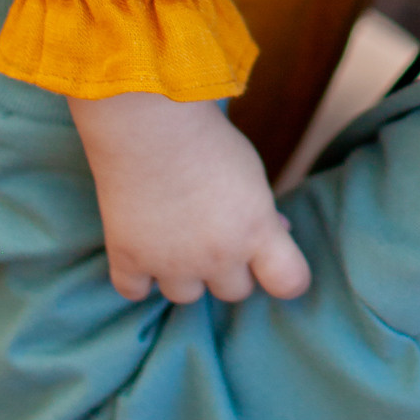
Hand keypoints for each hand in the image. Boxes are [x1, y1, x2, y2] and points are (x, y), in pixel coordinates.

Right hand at [67, 92, 312, 304]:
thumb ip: (264, 211)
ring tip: (174, 236)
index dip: (286, 278)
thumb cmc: (206, 138)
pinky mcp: (129, 260)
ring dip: (183, 274)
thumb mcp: (251, 171)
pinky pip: (136, 292)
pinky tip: (142, 249)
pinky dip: (138, 277)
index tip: (274, 266)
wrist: (148, 123)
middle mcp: (219, 256)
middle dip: (228, 268)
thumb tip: (279, 230)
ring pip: (186, 296)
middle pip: (234, 292)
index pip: (290, 283)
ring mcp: (171, 264)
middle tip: (212, 233)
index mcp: (257, 231)